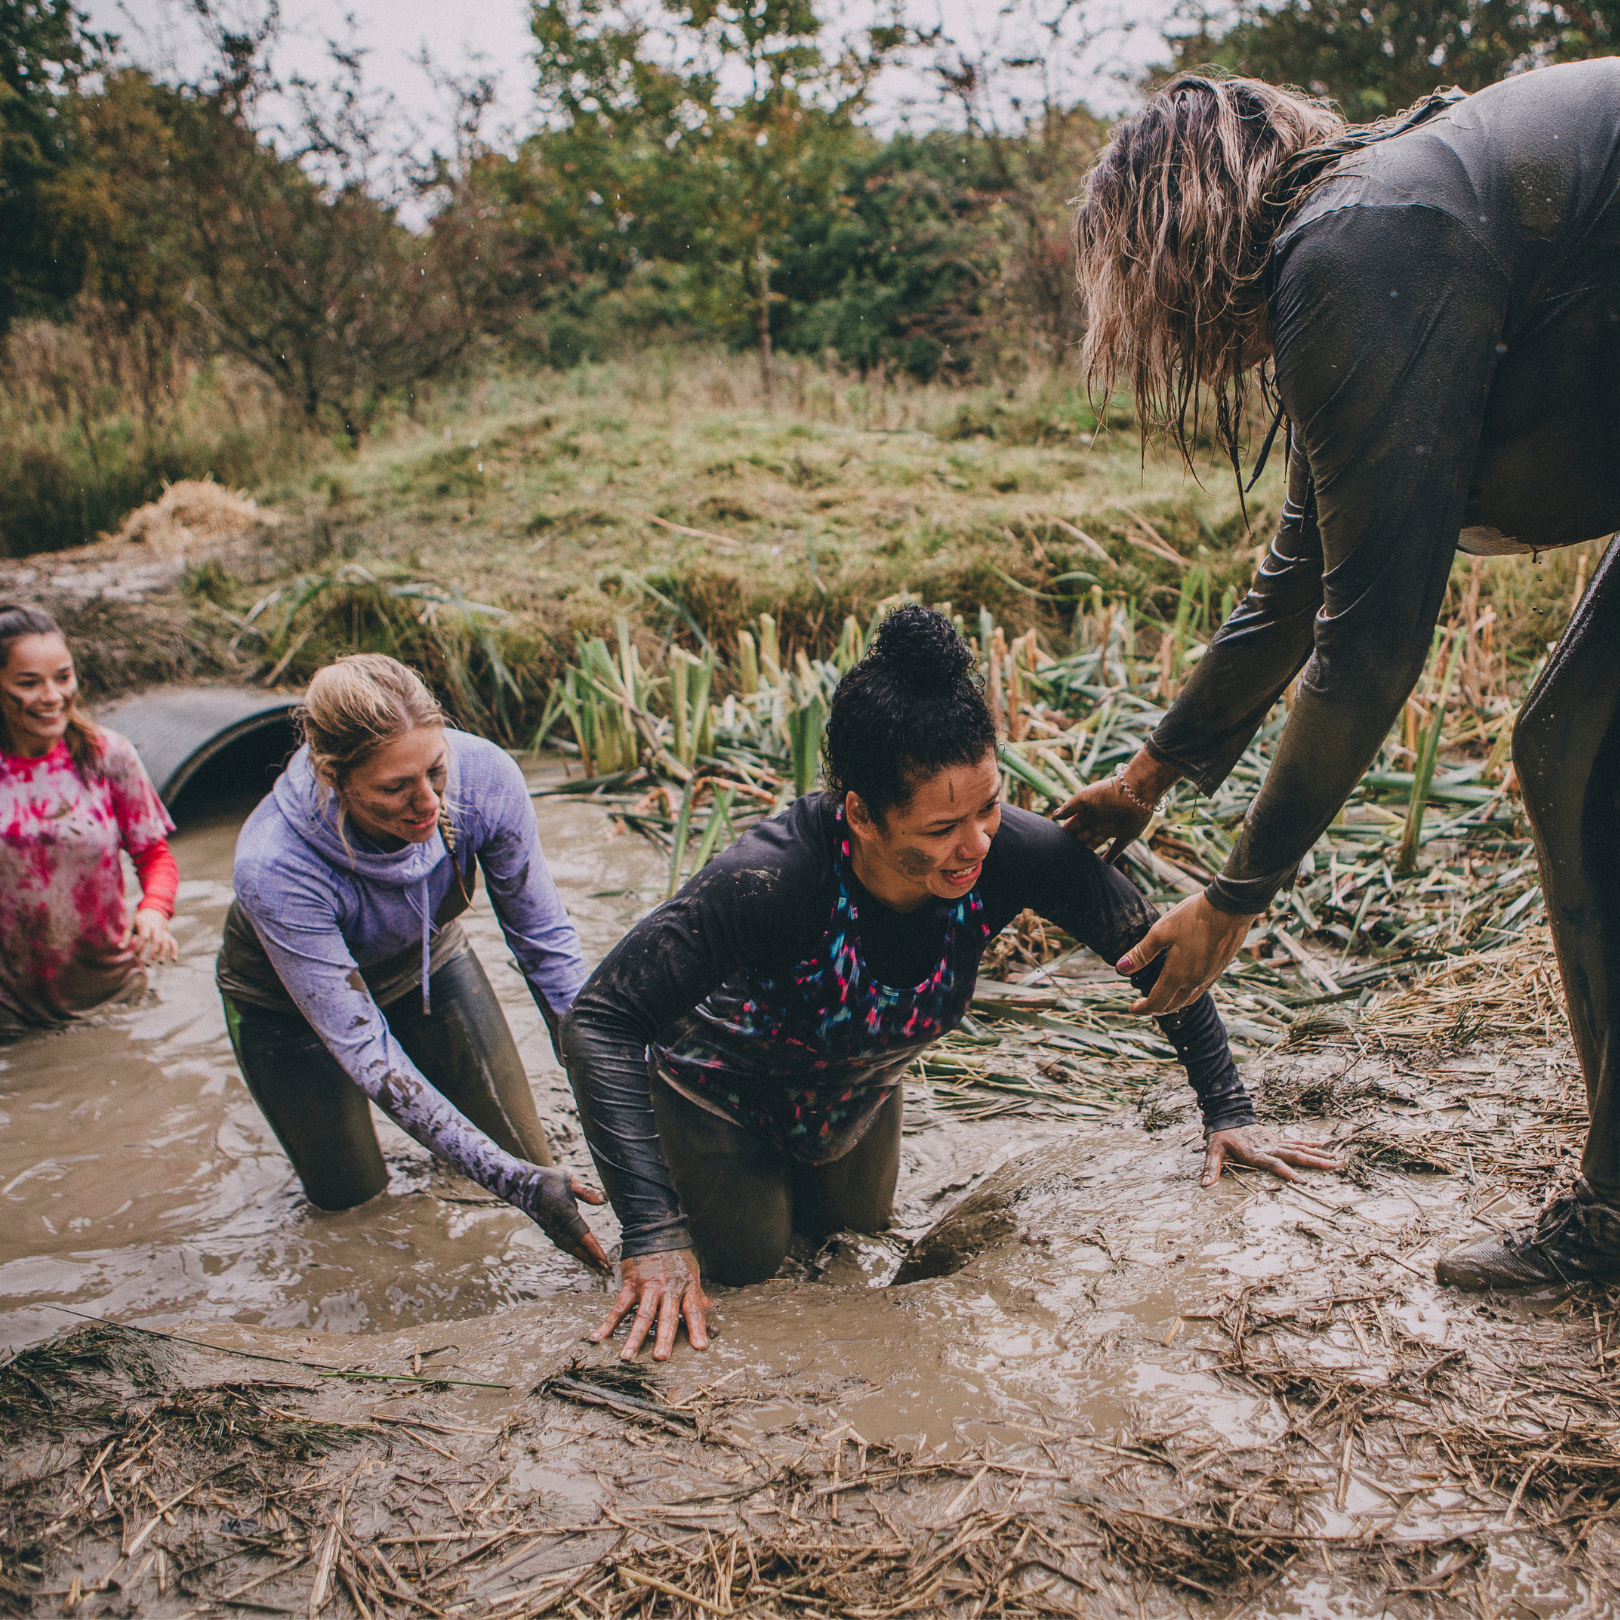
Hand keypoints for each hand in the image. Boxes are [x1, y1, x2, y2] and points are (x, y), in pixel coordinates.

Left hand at [123, 907, 178, 966]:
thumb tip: (120, 949)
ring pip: (166, 942)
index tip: (134, 956)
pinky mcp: (168, 934)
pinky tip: (174, 960)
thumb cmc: (139, 920)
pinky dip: (175, 950)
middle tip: (147, 964)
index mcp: (146, 924)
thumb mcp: (130, 925)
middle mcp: (156, 927)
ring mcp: (164, 930)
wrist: (154, 909)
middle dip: (153, 953)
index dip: (140, 947)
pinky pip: (174, 942)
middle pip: (157, 941)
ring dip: (164, 953)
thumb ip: (125, 937)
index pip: (144, 937)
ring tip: (160, 963)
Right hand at [515, 1167, 611, 1274]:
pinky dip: (576, 1252)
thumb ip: (586, 1192)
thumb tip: (603, 1200)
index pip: (585, 1238)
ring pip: (572, 1249)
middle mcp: (559, 1227)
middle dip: (593, 1260)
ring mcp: (553, 1230)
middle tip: (607, 1271)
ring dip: (585, 1258)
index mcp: (567, 1216)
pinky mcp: (549, 1230)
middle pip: (579, 1249)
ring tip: (598, 1267)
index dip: (595, 1251)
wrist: (522, 1185)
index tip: (605, 1261)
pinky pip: (565, 1245)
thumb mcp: (570, 1182)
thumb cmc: (548, 1180)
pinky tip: (582, 1255)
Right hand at [591, 1249, 709, 1361]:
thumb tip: (710, 1310)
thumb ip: (698, 1294)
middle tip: (661, 1358)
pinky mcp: (631, 1284)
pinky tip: (599, 1337)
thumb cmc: (676, 1254)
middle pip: (667, 1316)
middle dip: (664, 1338)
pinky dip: (608, 1323)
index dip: (698, 1329)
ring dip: (635, 1337)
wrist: (655, 1230)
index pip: (694, 1310)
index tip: (700, 1347)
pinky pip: (619, 1306)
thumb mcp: (692, 1271)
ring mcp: (648, 1286)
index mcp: (686, 1286)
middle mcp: (668, 1288)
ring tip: (627, 1356)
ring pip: (642, 1315)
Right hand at [1056, 746, 1178, 864]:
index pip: (1072, 825)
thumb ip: (1070, 807)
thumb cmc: (1108, 791)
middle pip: (1082, 836)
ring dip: (1086, 852)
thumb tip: (1055, 816)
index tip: (1053, 844)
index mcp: (1087, 811)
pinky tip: (1102, 866)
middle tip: (1061, 857)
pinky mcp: (1126, 836)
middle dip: (1073, 844)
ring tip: (1076, 864)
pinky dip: (1110, 858)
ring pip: (1095, 843)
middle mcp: (1097, 821)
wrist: (1136, 791)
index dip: (1064, 834)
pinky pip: (1116, 850)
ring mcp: (1111, 829)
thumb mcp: (1085, 797)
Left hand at [1116, 891, 1256, 1013]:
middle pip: (1173, 1005)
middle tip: (1143, 1004)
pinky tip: (1184, 983)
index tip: (1132, 1008)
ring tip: (1161, 997)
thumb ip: (1141, 953)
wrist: (1231, 908)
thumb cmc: (1193, 917)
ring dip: (1173, 1003)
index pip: (1158, 1003)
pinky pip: (1200, 989)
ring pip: (1189, 999)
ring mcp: (1210, 976)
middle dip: (1156, 1008)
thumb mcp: (1161, 932)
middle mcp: (1196, 981)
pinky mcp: (1219, 968)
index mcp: (1178, 975)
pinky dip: (1187, 994)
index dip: (1143, 1009)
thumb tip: (1121, 968)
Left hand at [1201, 1127, 1342, 1186]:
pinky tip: (1325, 1146)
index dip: (1287, 1172)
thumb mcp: (1213, 1150)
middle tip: (1335, 1167)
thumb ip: (1210, 1168)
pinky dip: (1311, 1145)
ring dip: (1319, 1155)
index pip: (1275, 1164)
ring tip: (1338, 1160)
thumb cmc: (1220, 1136)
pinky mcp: (1277, 1140)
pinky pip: (1297, 1143)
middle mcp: (1270, 1148)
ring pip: (1301, 1150)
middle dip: (1316, 1163)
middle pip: (1296, 1156)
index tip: (1303, 1181)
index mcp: (1257, 1153)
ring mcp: (1275, 1143)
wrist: (1226, 1115)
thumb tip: (1205, 1185)